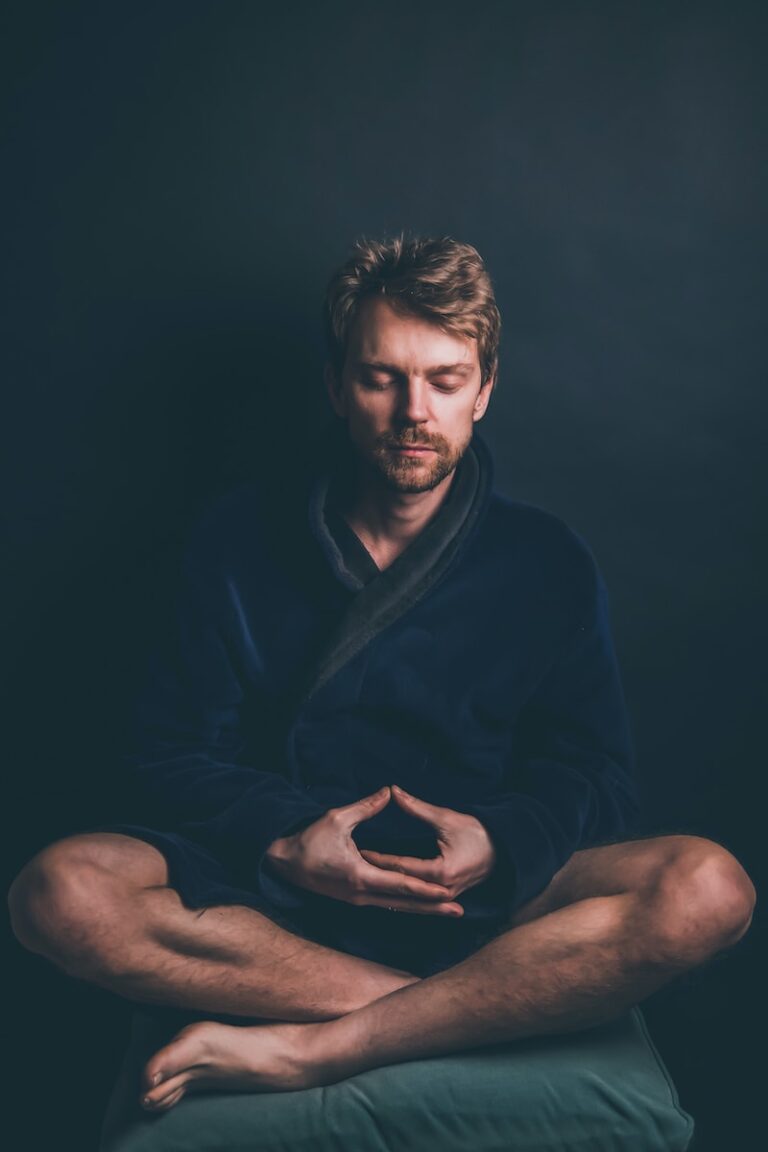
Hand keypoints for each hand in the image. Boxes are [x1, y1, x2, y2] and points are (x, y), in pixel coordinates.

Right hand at [264, 785, 463, 915]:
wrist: (284, 863)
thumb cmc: (309, 839)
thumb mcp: (337, 818)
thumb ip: (366, 807)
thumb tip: (389, 791)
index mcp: (360, 875)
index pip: (401, 884)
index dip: (426, 889)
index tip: (448, 891)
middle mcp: (361, 894)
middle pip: (404, 903)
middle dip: (433, 907)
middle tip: (459, 912)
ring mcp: (357, 900)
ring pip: (396, 907)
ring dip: (422, 910)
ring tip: (447, 912)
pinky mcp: (354, 899)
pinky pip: (385, 905)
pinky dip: (405, 906)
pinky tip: (419, 907)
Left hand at [358, 784, 496, 899]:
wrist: (504, 850)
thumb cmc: (477, 832)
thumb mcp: (446, 818)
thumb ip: (416, 807)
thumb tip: (393, 792)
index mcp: (441, 872)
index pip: (400, 866)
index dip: (378, 857)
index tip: (357, 849)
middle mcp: (441, 890)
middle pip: (401, 883)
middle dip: (376, 874)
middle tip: (351, 866)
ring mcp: (445, 897)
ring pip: (408, 895)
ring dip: (386, 887)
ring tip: (360, 881)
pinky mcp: (446, 897)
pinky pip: (418, 898)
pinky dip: (401, 892)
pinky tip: (384, 889)